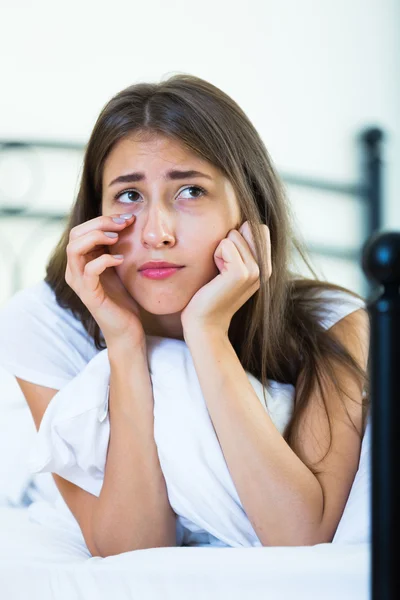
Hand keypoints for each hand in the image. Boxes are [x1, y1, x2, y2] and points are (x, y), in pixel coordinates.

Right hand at [65, 213, 144, 347]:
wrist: (127, 328)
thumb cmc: (124, 297)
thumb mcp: (119, 266)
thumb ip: (115, 247)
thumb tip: (126, 220)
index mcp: (80, 261)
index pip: (82, 229)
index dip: (103, 219)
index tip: (127, 217)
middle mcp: (74, 270)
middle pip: (76, 234)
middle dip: (100, 223)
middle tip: (124, 223)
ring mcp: (79, 283)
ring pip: (75, 248)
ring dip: (97, 237)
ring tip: (117, 238)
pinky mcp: (89, 295)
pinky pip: (89, 270)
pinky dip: (105, 260)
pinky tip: (121, 259)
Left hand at [181, 221, 271, 335]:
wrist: (205, 322)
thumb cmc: (212, 292)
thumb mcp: (231, 266)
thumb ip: (244, 247)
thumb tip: (245, 222)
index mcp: (266, 265)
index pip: (259, 227)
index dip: (239, 236)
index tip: (230, 260)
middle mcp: (265, 268)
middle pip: (248, 227)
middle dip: (230, 240)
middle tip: (223, 267)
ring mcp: (255, 271)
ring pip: (234, 235)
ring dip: (220, 250)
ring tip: (220, 273)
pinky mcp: (241, 274)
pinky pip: (225, 245)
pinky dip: (216, 255)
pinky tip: (216, 275)